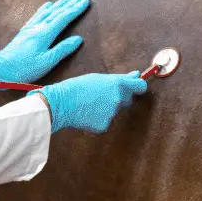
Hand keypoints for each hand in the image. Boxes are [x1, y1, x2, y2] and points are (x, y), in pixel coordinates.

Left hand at [0, 0, 90, 103]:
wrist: (0, 70)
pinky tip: (47, 5)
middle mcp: (38, 27)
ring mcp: (30, 28)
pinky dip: (44, 9)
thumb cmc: (25, 69)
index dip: (76, 9)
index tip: (86, 1)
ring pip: (47, 12)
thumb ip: (63, 49)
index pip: (64, 18)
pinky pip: (37, 15)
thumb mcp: (47, 62)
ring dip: (59, 4)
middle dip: (71, 3)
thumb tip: (78, 39)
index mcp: (45, 34)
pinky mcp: (24, 32)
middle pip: (57, 12)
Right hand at [29, 71, 147, 133]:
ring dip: (107, 108)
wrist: (60, 103)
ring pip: (114, 111)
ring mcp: (112, 114)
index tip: (136, 87)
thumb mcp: (99, 78)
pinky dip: (99, 119)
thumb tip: (136, 75)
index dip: (139, 86)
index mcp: (118, 84)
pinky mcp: (105, 125)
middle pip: (127, 100)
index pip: (140, 86)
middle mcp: (118, 99)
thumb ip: (120, 78)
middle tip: (102, 95)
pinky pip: (106, 121)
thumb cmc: (77, 87)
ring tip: (89, 103)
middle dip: (119, 97)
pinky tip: (87, 113)